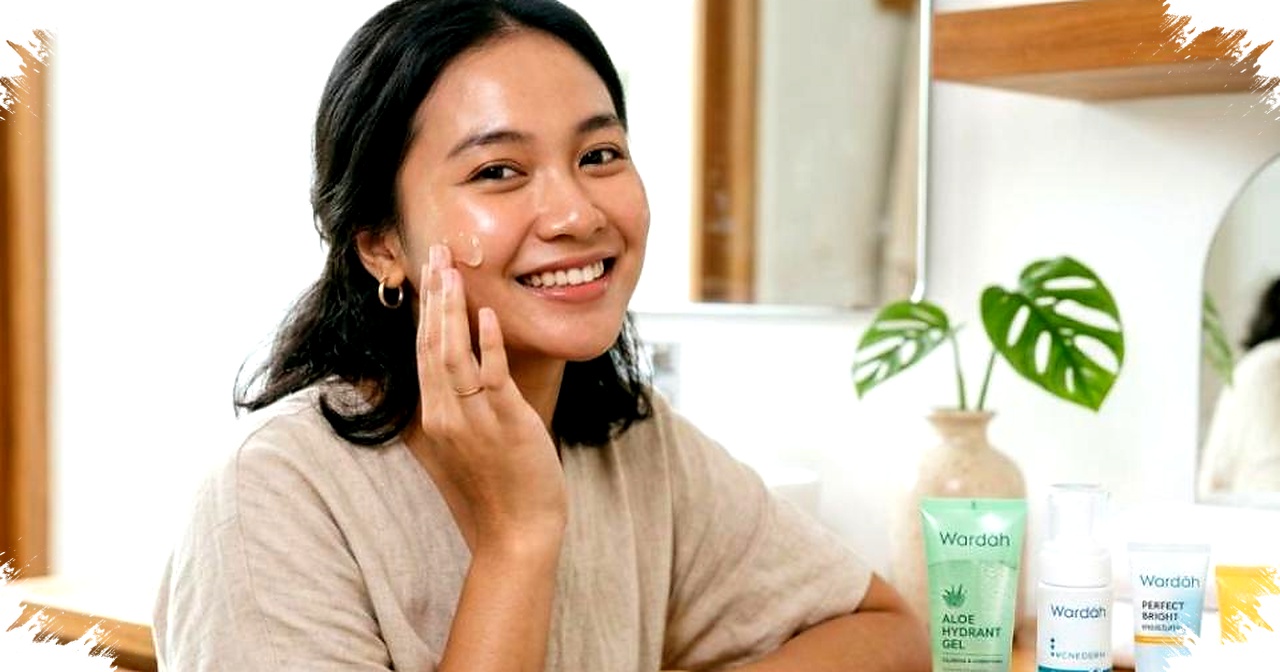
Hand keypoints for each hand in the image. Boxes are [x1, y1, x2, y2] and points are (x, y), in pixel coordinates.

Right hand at [415, 244, 567, 554]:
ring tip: (453, 270)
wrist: (516, 532)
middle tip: (437, 252)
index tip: (429, 272)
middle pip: (432, 343)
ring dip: (452, 309)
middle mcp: (445, 414)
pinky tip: (487, 314)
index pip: (424, 351)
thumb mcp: (466, 442)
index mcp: (435, 416)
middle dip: (434, 295)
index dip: (426, 309)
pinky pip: (492, 377)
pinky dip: (487, 344)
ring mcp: (473, 419)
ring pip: (453, 354)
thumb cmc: (496, 487)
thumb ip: (458, 406)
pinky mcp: (504, 424)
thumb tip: (460, 372)